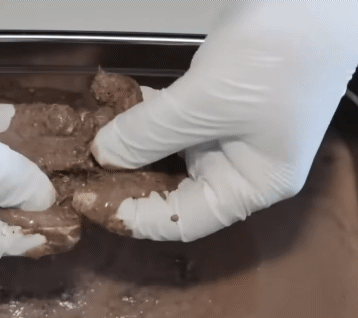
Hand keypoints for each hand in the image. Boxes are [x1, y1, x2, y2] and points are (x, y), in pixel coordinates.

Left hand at [91, 1, 357, 241]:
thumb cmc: (275, 58)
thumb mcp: (206, 103)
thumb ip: (149, 134)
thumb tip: (103, 157)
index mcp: (252, 186)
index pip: (183, 220)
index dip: (134, 217)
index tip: (91, 201)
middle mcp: (240, 168)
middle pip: (172, 190)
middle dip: (127, 182)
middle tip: (82, 173)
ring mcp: (229, 134)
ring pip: (168, 153)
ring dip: (130, 146)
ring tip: (88, 142)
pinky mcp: (217, 103)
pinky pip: (172, 120)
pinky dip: (144, 115)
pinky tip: (114, 105)